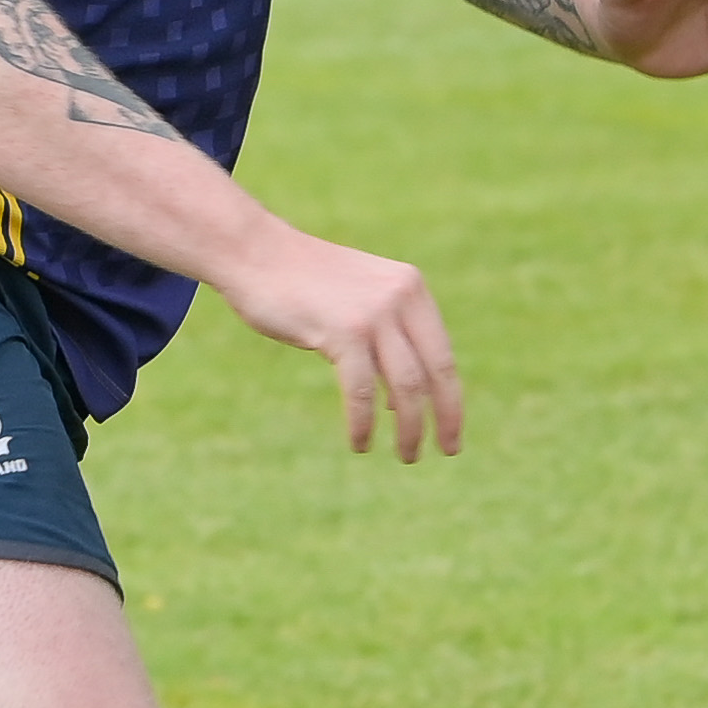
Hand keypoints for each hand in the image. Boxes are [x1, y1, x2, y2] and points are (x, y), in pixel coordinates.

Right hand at [219, 214, 461, 460]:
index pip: (444, 355)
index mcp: (410, 288)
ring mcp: (374, 314)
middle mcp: (400, 298)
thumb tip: (399, 401)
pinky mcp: (343, 331)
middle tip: (446, 451)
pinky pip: (363, 391)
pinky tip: (359, 442)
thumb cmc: (303, 283)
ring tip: (407, 455)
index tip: (451, 432)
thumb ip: (386, 336)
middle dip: (445, 418)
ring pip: (407, 386)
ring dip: (409, 428)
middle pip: (436, 372)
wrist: (255, 253)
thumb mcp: (359, 299)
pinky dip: (363, 423)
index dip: (452, 399)